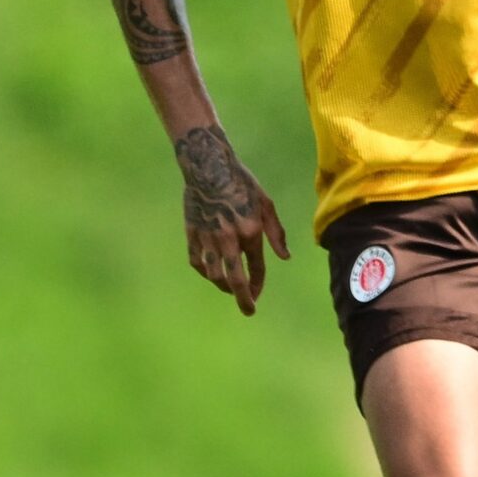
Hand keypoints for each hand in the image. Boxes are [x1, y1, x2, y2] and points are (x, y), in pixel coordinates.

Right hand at [174, 125, 289, 314]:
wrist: (208, 166)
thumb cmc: (241, 182)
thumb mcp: (265, 203)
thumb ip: (276, 232)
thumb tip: (285, 258)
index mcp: (250, 231)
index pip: (257, 268)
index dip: (258, 285)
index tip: (258, 296)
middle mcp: (229, 239)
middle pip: (235, 280)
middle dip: (243, 299)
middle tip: (248, 310)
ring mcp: (208, 237)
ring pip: (214, 274)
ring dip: (223, 286)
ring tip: (229, 288)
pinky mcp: (192, 233)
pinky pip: (196, 262)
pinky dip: (204, 271)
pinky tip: (211, 273)